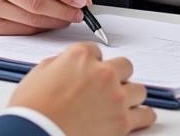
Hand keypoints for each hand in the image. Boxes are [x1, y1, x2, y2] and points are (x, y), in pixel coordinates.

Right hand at [11, 43, 154, 134]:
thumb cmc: (34, 109)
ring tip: (122, 102)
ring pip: (138, 89)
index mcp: (80, 56)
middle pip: (124, 66)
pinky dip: (142, 116)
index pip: (97, 51)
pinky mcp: (122, 122)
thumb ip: (60, 64)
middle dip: (116, 75)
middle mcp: (102, 73)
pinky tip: (138, 116)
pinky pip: (145, 115)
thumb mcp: (40, 73)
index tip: (92, 71)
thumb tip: (67, 68)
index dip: (93, 63)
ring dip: (130, 95)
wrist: (37, 133)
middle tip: (108, 86)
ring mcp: (115, 97)